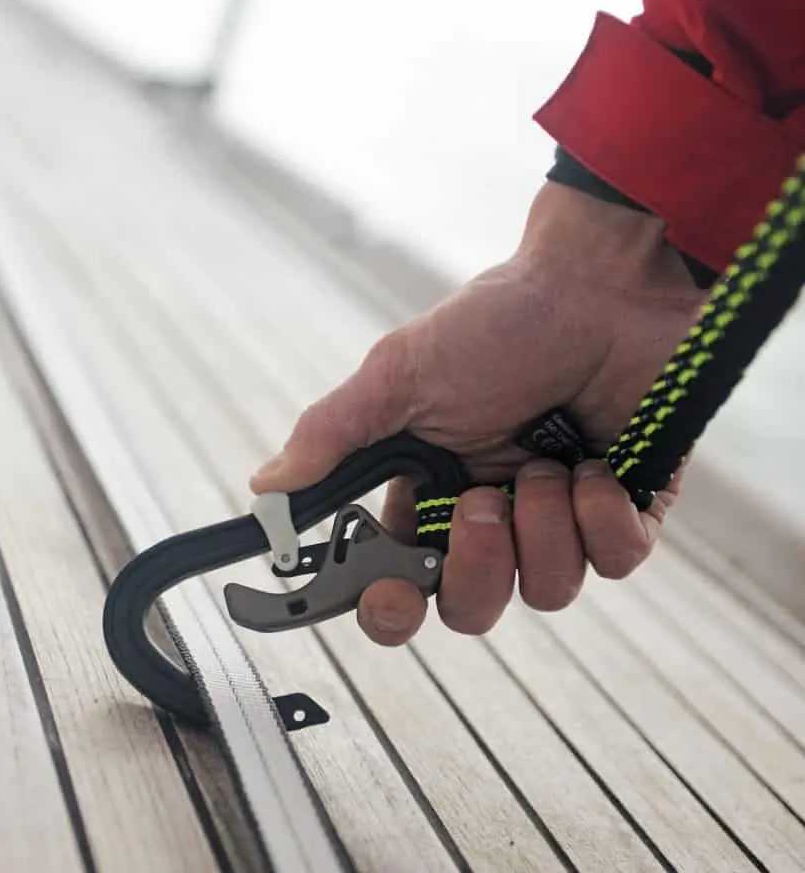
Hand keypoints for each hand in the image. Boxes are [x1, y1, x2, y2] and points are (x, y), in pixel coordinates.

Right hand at [250, 183, 709, 644]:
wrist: (602, 284)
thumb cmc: (499, 322)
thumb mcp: (402, 374)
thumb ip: (333, 434)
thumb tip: (266, 486)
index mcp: (428, 487)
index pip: (396, 577)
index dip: (388, 603)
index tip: (389, 592)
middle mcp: (490, 510)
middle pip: (470, 605)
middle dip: (476, 569)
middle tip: (482, 504)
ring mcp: (558, 513)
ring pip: (546, 591)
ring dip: (544, 528)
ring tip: (550, 462)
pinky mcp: (624, 506)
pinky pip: (616, 561)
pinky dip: (603, 520)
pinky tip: (595, 466)